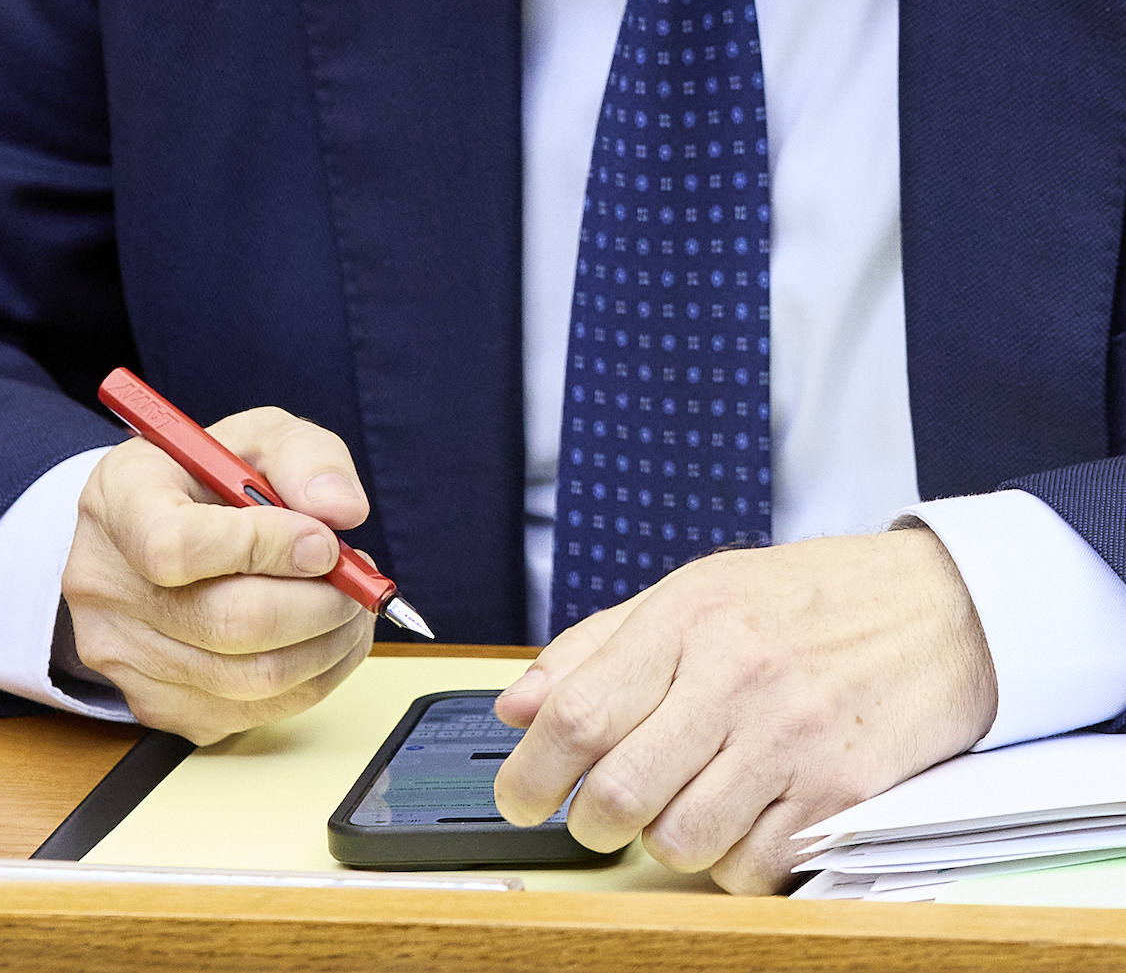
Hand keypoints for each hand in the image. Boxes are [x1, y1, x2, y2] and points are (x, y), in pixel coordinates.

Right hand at [62, 406, 374, 744]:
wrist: (152, 533)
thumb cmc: (206, 482)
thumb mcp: (255, 438)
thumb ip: (305, 457)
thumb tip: (342, 509)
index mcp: (119, 504)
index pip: (178, 546)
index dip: (265, 548)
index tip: (323, 541)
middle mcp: (106, 587)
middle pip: (228, 624)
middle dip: (320, 604)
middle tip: (357, 581)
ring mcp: (124, 658)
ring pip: (255, 678)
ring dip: (329, 644)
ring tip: (349, 605)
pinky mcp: (160, 706)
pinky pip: (258, 712)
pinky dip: (315, 678)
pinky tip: (325, 638)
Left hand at [492, 528, 996, 894]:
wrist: (943, 609)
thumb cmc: (807, 601)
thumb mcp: (694, 593)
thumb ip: (595, 648)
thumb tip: (518, 708)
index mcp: (686, 618)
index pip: (578, 716)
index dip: (529, 774)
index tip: (519, 798)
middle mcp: (736, 675)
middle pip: (619, 793)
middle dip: (589, 821)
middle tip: (597, 813)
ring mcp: (793, 737)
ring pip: (679, 841)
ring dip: (662, 840)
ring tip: (682, 803)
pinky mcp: (842, 791)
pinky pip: (750, 867)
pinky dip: (729, 859)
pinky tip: (742, 817)